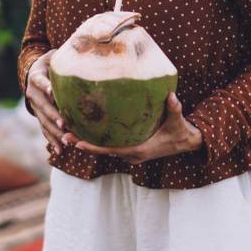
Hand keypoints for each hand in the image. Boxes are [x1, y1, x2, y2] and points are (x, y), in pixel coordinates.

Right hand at [24, 51, 66, 154]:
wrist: (32, 74)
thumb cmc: (48, 63)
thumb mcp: (51, 56)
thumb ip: (62, 54)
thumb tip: (80, 45)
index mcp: (36, 77)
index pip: (40, 81)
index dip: (46, 86)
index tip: (52, 91)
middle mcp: (33, 94)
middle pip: (43, 106)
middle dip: (53, 116)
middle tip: (64, 124)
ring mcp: (35, 107)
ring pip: (44, 121)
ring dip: (54, 131)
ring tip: (66, 140)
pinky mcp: (39, 117)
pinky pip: (44, 130)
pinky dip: (52, 140)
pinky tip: (60, 150)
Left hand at [58, 91, 204, 165]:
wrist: (187, 143)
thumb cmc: (180, 131)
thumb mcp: (178, 120)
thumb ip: (174, 108)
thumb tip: (171, 95)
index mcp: (139, 150)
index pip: (111, 150)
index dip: (94, 147)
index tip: (77, 142)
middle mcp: (131, 155)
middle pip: (102, 152)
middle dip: (82, 144)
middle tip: (63, 135)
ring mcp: (130, 155)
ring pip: (104, 151)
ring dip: (87, 143)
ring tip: (68, 133)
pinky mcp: (131, 151)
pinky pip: (110, 148)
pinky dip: (97, 142)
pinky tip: (85, 132)